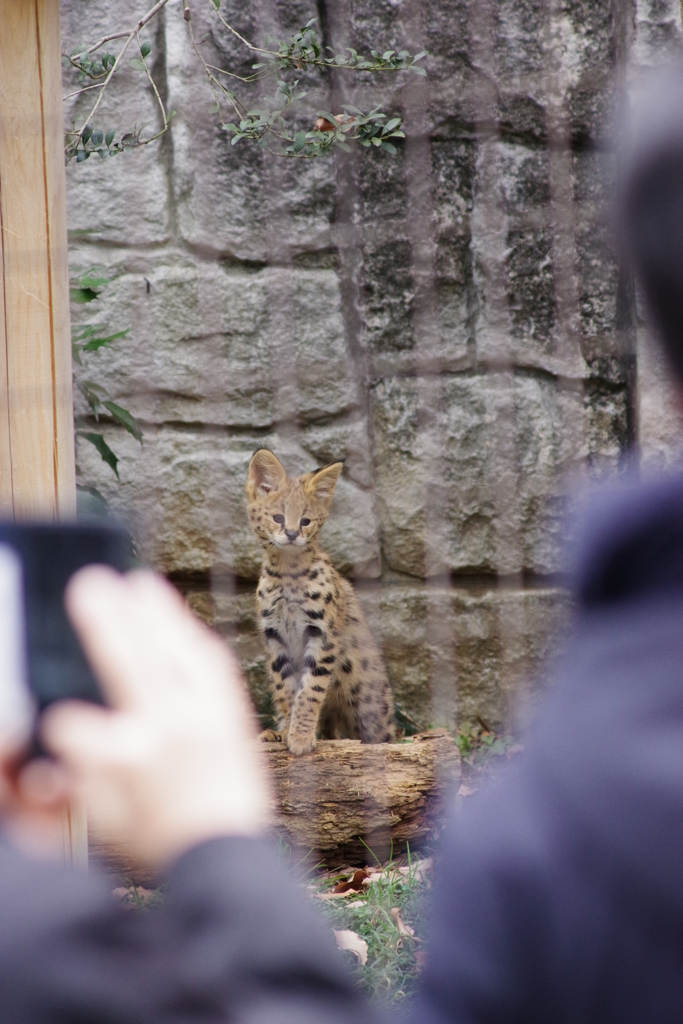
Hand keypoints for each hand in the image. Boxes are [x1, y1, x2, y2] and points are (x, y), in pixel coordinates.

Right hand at [42, 567, 271, 872]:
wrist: (229, 854)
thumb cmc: (161, 842)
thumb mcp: (108, 823)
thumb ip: (81, 775)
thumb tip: (65, 730)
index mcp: (132, 760)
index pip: (80, 726)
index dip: (64, 725)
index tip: (60, 724)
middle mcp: (170, 729)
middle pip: (129, 661)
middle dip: (106, 618)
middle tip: (90, 579)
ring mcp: (206, 716)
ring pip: (177, 650)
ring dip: (157, 612)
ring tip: (138, 580)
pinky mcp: (233, 714)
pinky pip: (214, 664)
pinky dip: (194, 638)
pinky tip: (181, 621)